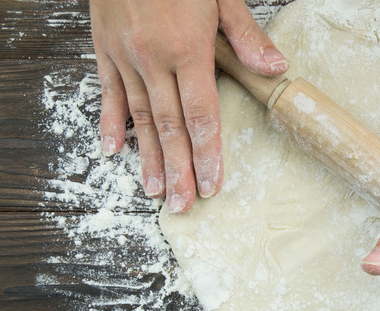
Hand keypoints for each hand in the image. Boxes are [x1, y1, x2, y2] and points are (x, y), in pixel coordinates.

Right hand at [90, 0, 287, 212]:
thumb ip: (246, 36)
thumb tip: (275, 70)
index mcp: (188, 48)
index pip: (201, 114)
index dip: (207, 153)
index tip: (211, 185)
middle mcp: (154, 59)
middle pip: (170, 126)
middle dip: (178, 169)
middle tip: (182, 206)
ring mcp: (125, 55)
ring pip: (139, 116)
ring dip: (147, 157)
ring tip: (154, 191)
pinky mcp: (104, 47)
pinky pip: (106, 91)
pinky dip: (109, 122)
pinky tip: (112, 151)